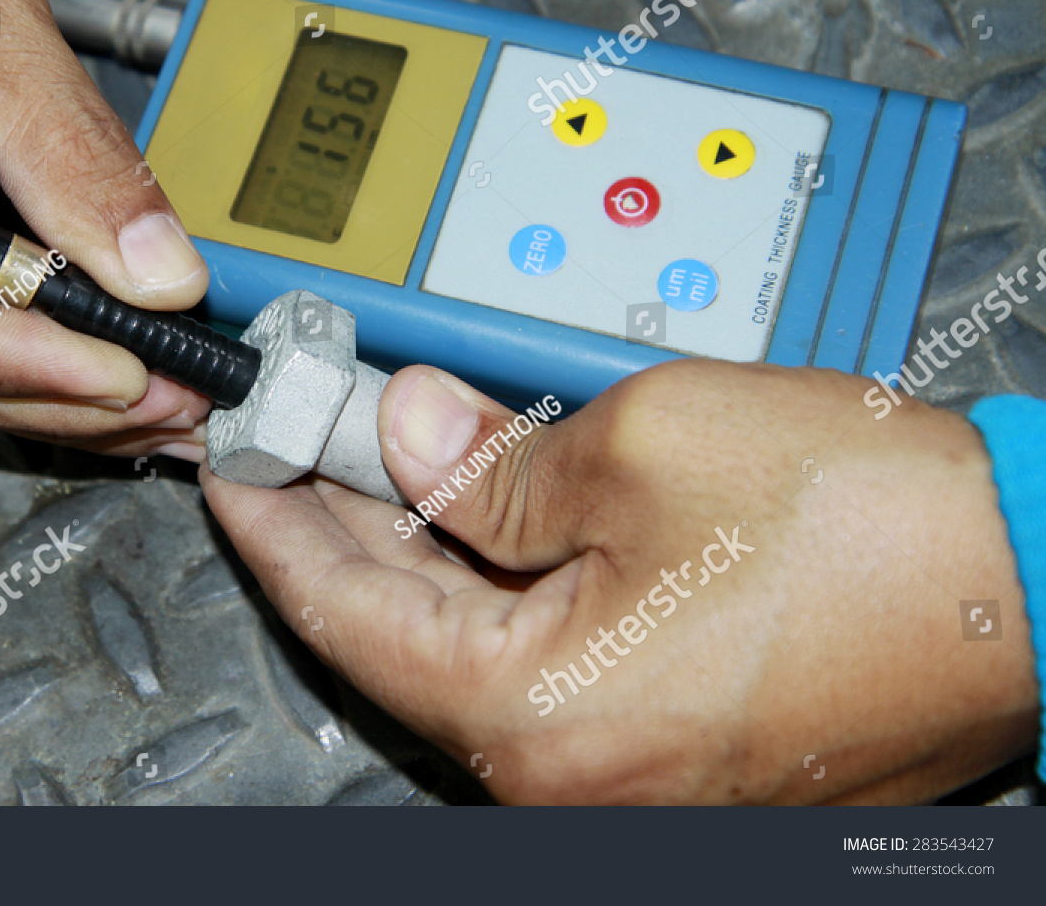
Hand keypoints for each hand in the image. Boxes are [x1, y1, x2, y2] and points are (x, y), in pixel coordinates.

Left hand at [201, 360, 1039, 802]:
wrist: (1039, 576)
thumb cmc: (872, 527)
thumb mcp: (641, 445)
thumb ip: (489, 458)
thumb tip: (408, 431)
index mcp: (538, 720)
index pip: (343, 613)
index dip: (275, 517)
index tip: (237, 455)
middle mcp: (574, 778)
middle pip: (408, 628)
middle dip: (353, 513)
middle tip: (311, 424)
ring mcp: (632, 776)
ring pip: (482, 639)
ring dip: (436, 537)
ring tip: (395, 439)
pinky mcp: (681, 748)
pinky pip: (555, 655)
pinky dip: (515, 575)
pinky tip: (497, 499)